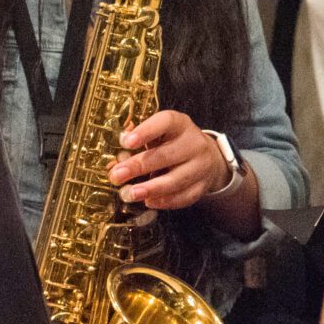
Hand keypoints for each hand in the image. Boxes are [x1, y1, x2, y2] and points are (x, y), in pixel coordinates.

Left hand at [110, 110, 230, 212]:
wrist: (207, 157)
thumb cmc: (173, 143)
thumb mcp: (159, 133)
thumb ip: (139, 138)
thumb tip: (119, 150)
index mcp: (181, 124)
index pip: (166, 122)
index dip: (146, 132)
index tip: (126, 143)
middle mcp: (195, 143)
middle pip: (166, 155)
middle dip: (138, 167)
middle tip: (116, 176)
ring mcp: (202, 166)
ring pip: (176, 180)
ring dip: (150, 188)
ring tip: (130, 194)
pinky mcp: (203, 185)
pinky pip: (184, 197)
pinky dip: (165, 201)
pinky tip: (149, 201)